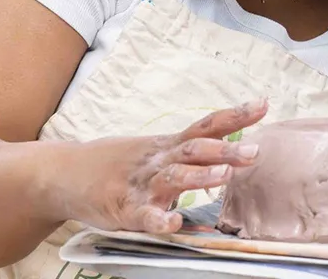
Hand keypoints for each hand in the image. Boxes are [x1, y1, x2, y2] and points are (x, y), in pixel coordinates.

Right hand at [62, 99, 268, 233]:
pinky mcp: (123, 209)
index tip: (264, 104)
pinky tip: (175, 222)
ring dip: (201, 175)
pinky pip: (144, 215)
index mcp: (168, 145)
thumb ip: (189, 151)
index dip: (235, 115)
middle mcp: (158, 160)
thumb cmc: (116, 163)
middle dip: (227, 150)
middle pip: (195, 149)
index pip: (207, 126)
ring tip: (226, 176)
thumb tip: (232, 152)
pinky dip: (160, 219)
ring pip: (174, 176)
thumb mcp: (155, 149)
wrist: (63, 174)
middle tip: (255, 151)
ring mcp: (141, 184)